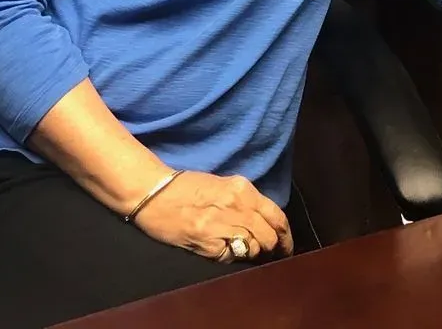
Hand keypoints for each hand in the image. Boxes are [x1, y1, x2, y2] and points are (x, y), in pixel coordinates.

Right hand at [131, 170, 293, 261]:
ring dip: (251, 251)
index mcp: (242, 189)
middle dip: (272, 247)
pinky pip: (232, 256)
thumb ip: (245, 201)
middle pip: (269, 236)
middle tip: (269, 252)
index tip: (286, 244)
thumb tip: (265, 221)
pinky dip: (233, 256)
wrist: (154, 193)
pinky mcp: (208, 244)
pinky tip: (224, 248)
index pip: (276, 216)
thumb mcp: (222, 184)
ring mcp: (222, 226)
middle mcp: (236, 206)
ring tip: (242, 248)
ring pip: (253, 248)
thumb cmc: (187, 187)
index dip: (285, 234)